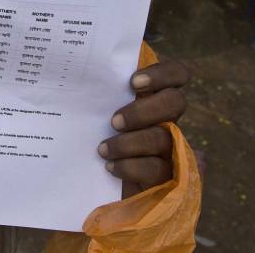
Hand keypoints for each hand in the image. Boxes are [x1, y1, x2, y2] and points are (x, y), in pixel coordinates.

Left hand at [98, 60, 188, 196]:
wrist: (91, 183)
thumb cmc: (93, 136)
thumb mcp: (95, 112)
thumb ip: (100, 93)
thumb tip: (78, 71)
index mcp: (153, 97)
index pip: (176, 74)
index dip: (162, 74)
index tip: (132, 82)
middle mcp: (167, 119)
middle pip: (175, 102)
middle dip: (143, 111)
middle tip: (114, 121)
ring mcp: (171, 148)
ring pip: (163, 137)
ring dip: (129, 143)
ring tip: (102, 149)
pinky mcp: (168, 177)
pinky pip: (157, 168)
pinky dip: (130, 166)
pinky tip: (110, 167)